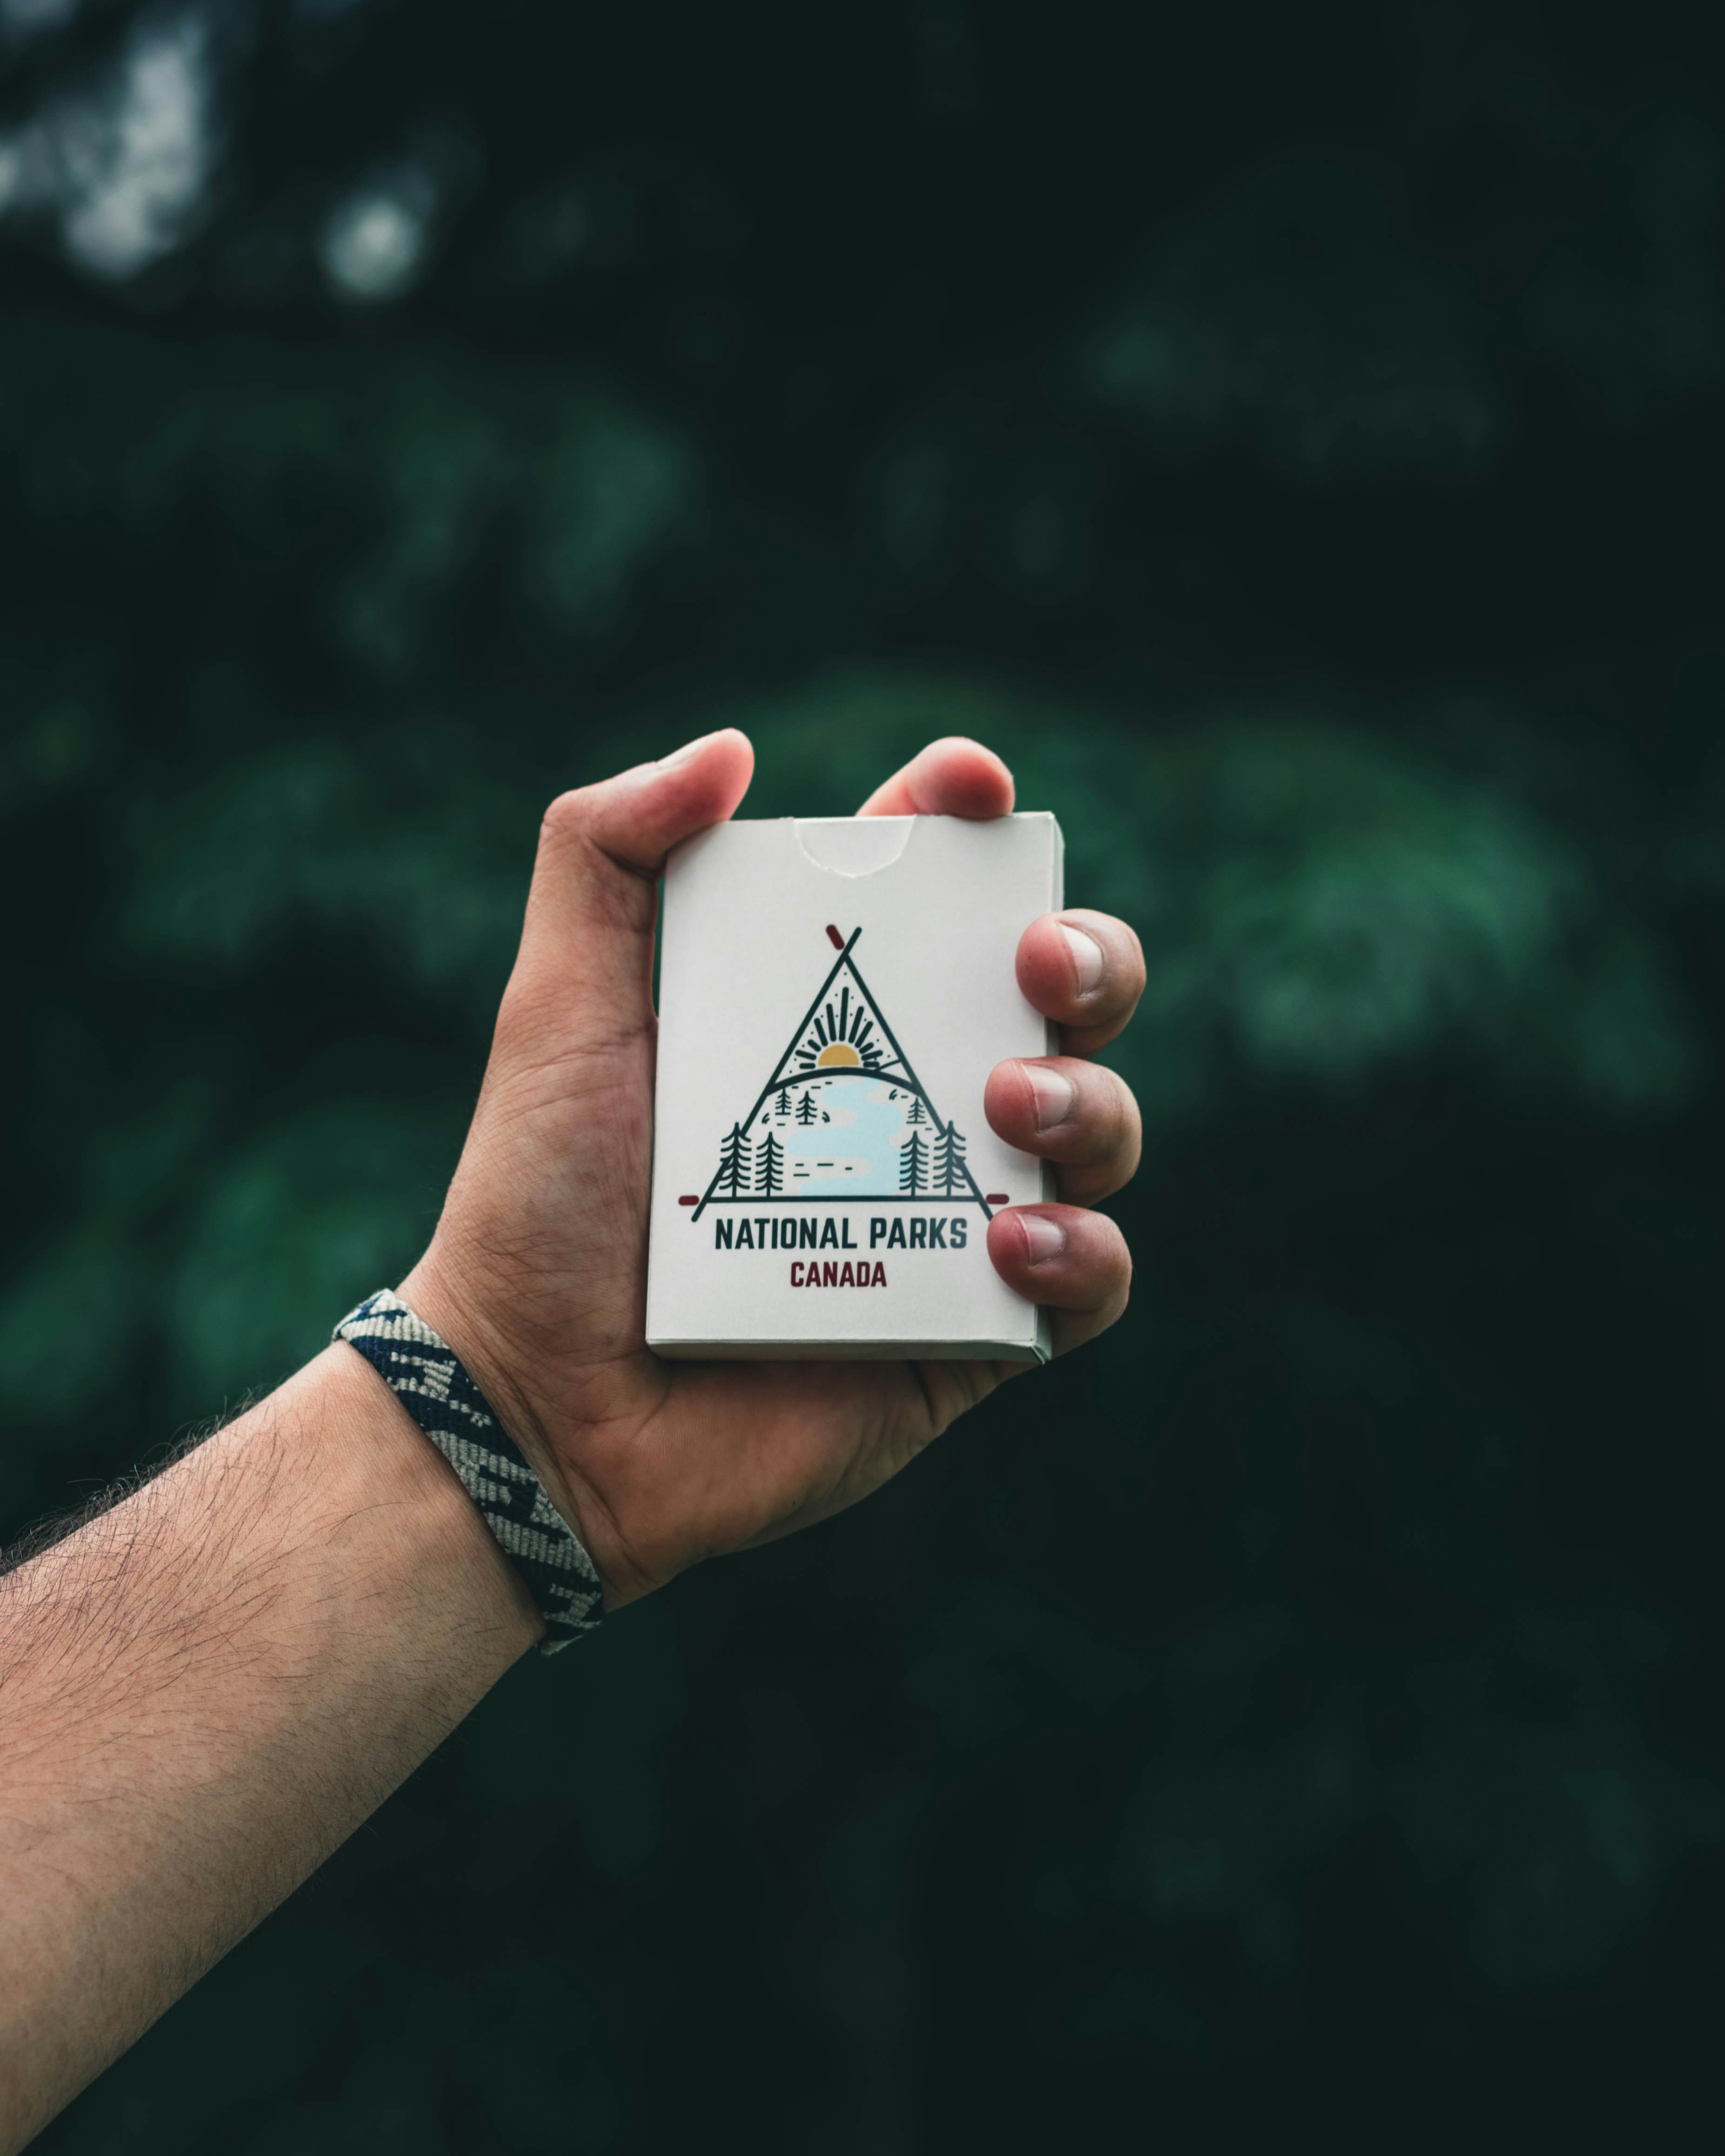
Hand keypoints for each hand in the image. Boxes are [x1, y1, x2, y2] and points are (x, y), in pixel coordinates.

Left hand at [398, 732, 1143, 1608]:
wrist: (537, 1399)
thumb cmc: (541, 1200)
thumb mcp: (559, 1004)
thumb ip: (606, 853)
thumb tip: (732, 749)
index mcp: (824, 1011)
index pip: (933, 892)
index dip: (968, 824)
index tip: (966, 786)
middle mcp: (905, 1101)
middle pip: (1062, 998)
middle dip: (1091, 953)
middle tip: (1038, 962)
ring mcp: (947, 1217)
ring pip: (1098, 1126)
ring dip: (1089, 1097)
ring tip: (1008, 1106)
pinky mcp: (969, 1335)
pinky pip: (1088, 1280)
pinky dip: (1083, 1248)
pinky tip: (1012, 1238)